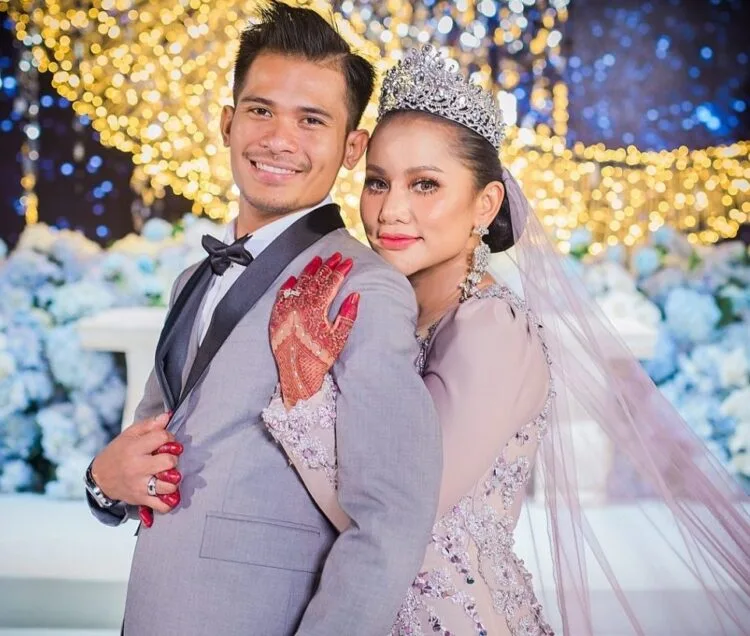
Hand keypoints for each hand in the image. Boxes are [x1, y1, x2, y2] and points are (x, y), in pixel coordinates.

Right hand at [91, 413, 181, 515]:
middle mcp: (137, 467)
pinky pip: (162, 505)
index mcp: (134, 448)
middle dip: (173, 458)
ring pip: (169, 485)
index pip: (162, 438)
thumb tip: (167, 416)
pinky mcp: (141, 499)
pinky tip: (168, 492)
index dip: (169, 438)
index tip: (166, 441)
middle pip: (169, 462)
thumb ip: (149, 425)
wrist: (100, 478)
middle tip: (168, 459)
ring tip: (168, 475)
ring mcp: (140, 485)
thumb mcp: (129, 435)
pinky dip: (169, 501)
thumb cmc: (118, 452)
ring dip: (173, 480)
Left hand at [270, 253, 359, 407]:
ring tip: (318, 260)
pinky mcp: (277, 316)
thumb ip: (347, 315)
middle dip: (327, 266)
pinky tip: (294, 277)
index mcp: (316, 310)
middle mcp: (299, 306)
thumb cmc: (319, 358)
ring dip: (309, 270)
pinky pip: (282, 295)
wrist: (296, 373)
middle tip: (336, 256)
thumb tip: (355, 296)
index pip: (330, 284)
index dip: (340, 271)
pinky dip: (289, 285)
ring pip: (298, 283)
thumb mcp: (338, 338)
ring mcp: (286, 310)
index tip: (348, 262)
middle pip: (315, 280)